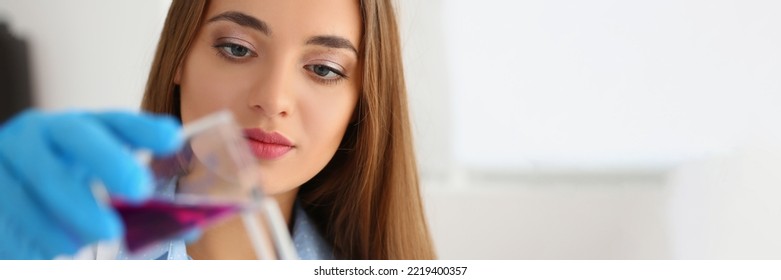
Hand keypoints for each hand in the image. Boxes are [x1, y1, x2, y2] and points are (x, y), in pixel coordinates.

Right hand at [0, 109, 181, 258]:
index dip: (144, 129)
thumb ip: (135, 194)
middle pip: (76, 139)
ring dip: (66, 216)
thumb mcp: (92, 180)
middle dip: (110, 163)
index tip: (173, 140)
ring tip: (87, 240)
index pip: (115, 121)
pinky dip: (30, 241)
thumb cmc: (58, 185)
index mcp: (74, 128)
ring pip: (39, 180)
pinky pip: (6, 217)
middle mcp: (40, 134)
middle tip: (138, 192)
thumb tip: (187, 229)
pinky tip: (49, 255)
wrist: (3, 186)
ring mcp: (6, 158)